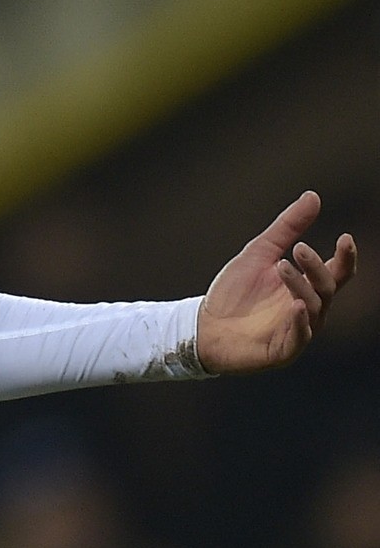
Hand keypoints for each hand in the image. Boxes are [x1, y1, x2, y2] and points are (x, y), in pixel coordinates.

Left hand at [197, 192, 357, 373]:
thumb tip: (313, 196)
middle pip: (327, 287)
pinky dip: (300, 323)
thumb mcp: (260, 253)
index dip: (346, 257)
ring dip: (300, 286)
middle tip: (298, 249)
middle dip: (316, 267)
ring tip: (281, 266)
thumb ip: (287, 228)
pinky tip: (295, 306)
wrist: (202, 325)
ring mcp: (298, 331)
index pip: (338, 272)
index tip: (344, 238)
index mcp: (307, 287)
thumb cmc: (234, 292)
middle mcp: (309, 309)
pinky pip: (299, 338)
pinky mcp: (282, 351)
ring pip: (313, 308)